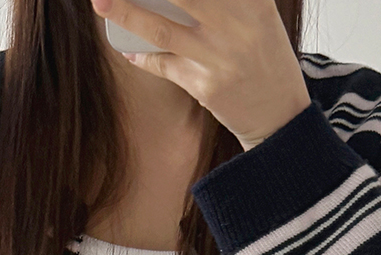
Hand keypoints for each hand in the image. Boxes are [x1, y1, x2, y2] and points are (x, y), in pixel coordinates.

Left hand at [89, 0, 311, 149]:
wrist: (280, 116)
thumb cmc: (265, 57)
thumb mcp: (258, 16)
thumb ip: (230, 0)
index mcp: (253, 1)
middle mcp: (237, 24)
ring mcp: (219, 57)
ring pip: (162, 30)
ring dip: (126, 14)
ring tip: (100, 2)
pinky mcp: (205, 86)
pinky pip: (164, 66)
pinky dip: (143, 56)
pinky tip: (127, 49)